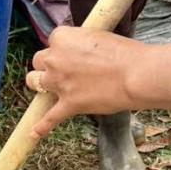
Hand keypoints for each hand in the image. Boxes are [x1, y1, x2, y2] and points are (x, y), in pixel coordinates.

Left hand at [27, 26, 142, 138]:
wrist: (136, 75)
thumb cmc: (125, 53)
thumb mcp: (99, 36)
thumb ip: (82, 43)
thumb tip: (81, 51)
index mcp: (62, 38)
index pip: (52, 41)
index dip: (63, 49)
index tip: (74, 54)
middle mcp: (55, 59)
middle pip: (39, 61)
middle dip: (48, 65)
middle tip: (65, 71)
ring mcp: (59, 83)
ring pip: (35, 83)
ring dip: (41, 85)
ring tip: (49, 90)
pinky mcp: (68, 104)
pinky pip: (50, 118)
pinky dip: (41, 127)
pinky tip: (34, 133)